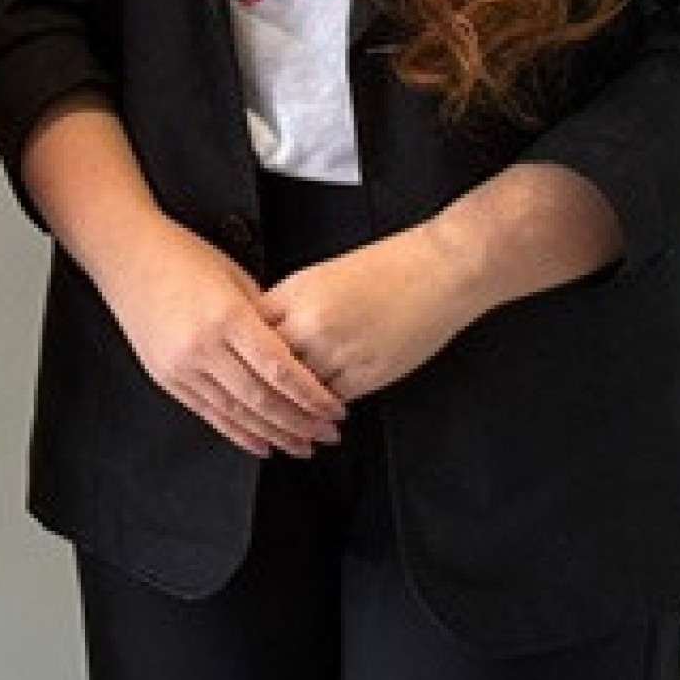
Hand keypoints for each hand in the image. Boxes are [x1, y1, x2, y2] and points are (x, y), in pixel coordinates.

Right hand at [92, 219, 343, 458]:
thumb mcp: (235, 277)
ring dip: (273, 435)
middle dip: (300, 422)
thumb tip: (293, 351)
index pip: (280, 369)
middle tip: (326, 435)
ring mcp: (181, 365)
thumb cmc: (181, 255)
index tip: (334, 410)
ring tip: (301, 446)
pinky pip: (208, 413)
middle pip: (262, 399)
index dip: (312, 396)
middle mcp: (203, 346)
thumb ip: (264, 317)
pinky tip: (261, 444)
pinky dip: (238, 432)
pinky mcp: (166, 376)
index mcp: (227, 316)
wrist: (127, 253)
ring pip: (236, 414)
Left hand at [258, 224, 483, 402]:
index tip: (240, 361)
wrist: (440, 269)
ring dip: (291, 403)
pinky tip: (321, 411)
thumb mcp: (324, 274)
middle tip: (253, 397)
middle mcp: (312, 322)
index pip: (250, 330)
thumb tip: (271, 329)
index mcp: (297, 291)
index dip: (243, 349)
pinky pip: (331, 401)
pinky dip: (323, 408)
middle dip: (261, 382)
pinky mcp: (367, 374)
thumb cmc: (391, 266)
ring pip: (297, 391)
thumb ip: (294, 303)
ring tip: (285, 413)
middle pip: (267, 365)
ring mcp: (338, 351)